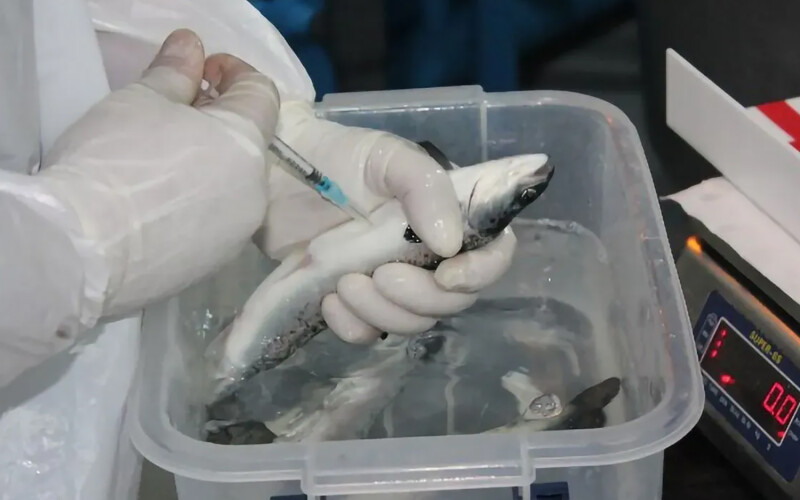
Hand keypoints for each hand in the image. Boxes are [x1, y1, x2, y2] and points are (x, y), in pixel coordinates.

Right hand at [38, 29, 280, 321]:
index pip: (262, 95)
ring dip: (207, 167)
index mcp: (246, 144)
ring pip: (232, 187)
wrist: (84, 252)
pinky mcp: (215, 265)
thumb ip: (175, 72)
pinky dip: (195, 206)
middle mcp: (256, 192)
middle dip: (216, 123)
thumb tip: (191, 48)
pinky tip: (155, 207)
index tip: (199, 72)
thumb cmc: (114, 162)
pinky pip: (214, 223)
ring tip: (159, 166)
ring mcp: (238, 234)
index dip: (233, 74)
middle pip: (246, 144)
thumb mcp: (141, 100)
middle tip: (170, 118)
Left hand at [254, 102, 516, 343]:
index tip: (447, 275)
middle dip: (420, 298)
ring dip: (383, 312)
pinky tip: (329, 301)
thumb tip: (450, 243)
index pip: (491, 255)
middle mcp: (428, 254)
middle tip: (380, 275)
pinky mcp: (355, 300)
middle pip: (452, 300)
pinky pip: (368, 333)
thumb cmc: (338, 155)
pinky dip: (353, 327)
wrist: (274, 171)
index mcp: (449, 216)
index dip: (481, 273)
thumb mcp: (388, 157)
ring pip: (412, 322)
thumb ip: (425, 188)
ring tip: (345, 282)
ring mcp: (392, 281)